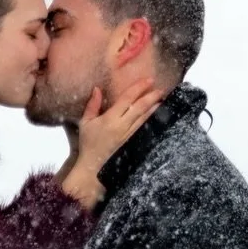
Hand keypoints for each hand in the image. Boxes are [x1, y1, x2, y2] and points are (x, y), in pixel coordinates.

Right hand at [59, 82, 163, 208]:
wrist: (93, 168)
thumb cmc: (88, 144)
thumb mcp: (85, 123)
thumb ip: (92, 105)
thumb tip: (97, 89)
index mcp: (110, 119)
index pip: (127, 99)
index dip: (138, 88)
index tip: (148, 80)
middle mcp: (122, 126)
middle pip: (140, 108)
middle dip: (151, 97)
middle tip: (161, 89)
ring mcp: (129, 136)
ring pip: (145, 119)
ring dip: (154, 109)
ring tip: (162, 100)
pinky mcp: (133, 144)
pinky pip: (144, 129)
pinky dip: (151, 122)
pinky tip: (156, 117)